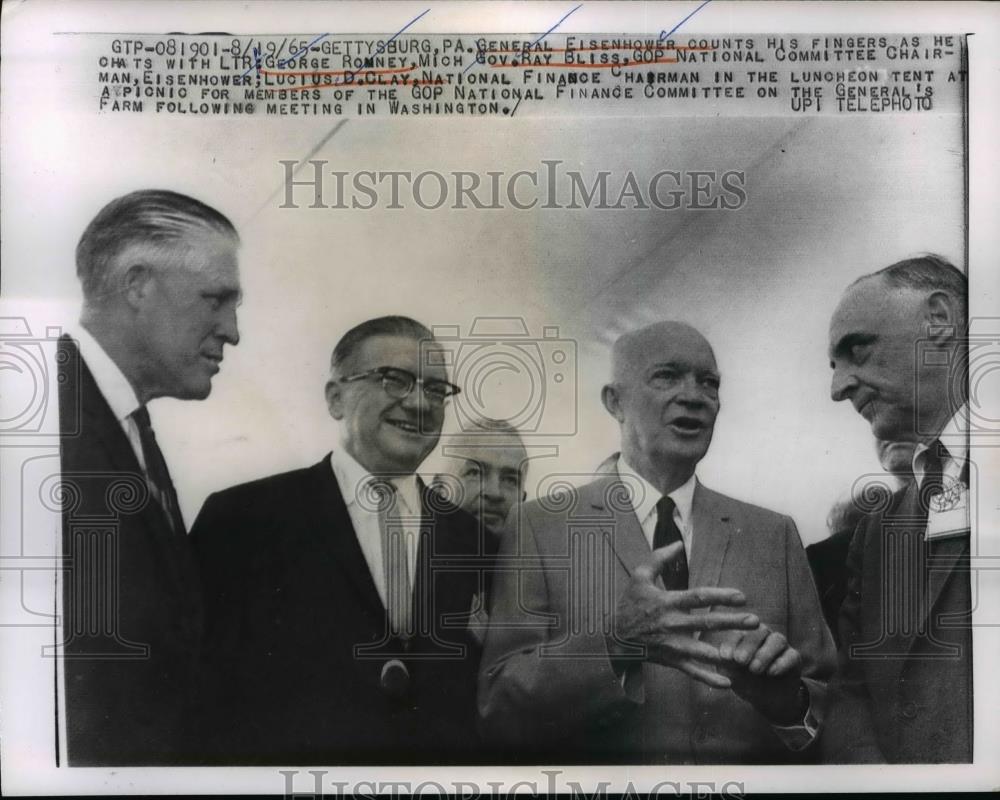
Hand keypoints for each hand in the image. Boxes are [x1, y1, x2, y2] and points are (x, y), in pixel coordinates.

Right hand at [613, 543, 759, 688]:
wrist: (613, 636)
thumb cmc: (629, 604)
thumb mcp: (639, 576)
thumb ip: (659, 558)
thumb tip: (679, 543)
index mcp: (667, 602)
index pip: (697, 597)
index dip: (720, 596)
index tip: (741, 597)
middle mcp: (671, 624)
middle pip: (706, 622)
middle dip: (732, 622)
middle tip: (755, 621)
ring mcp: (671, 644)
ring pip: (701, 651)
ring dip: (724, 653)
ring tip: (745, 655)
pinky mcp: (670, 660)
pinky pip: (691, 671)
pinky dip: (708, 679)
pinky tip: (727, 684)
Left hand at [718, 624, 806, 724]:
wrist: (767, 699)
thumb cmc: (744, 681)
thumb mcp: (732, 675)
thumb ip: (726, 666)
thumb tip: (722, 658)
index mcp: (745, 635)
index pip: (738, 633)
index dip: (731, 643)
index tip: (725, 657)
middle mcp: (764, 635)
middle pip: (758, 631)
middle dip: (748, 646)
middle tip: (740, 660)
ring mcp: (780, 645)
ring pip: (777, 640)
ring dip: (765, 654)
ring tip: (755, 669)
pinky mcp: (794, 657)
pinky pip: (791, 655)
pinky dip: (781, 663)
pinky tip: (771, 672)